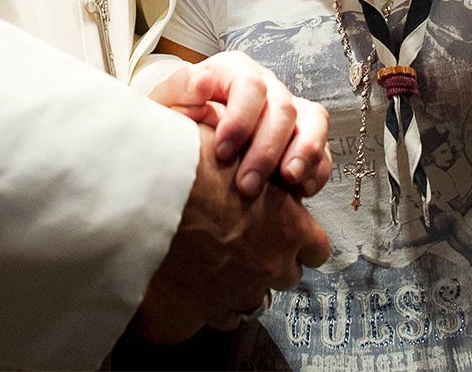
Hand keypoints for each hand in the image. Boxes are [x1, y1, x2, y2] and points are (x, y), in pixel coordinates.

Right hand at [132, 124, 329, 342]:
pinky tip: (194, 288)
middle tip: (244, 241)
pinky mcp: (199, 311)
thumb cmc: (195, 161)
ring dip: (241, 286)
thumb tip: (258, 166)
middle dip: (270, 262)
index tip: (285, 232)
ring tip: (216, 264)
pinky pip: (217, 320)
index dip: (300, 241)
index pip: (316, 249)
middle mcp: (269, 266)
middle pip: (286, 277)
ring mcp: (236, 293)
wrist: (154, 188)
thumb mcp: (242, 151)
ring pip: (252, 303)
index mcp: (289, 227)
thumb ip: (259, 168)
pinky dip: (209, 307)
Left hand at [148, 51, 331, 196]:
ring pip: (312, 121)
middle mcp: (267, 86)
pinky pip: (323, 148)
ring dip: (304, 153)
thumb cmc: (176, 119)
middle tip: (247, 186)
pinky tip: (302, 190)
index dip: (241, 119)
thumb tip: (203, 82)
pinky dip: (317, 169)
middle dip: (267, 149)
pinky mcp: (302, 136)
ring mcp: (289, 110)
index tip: (222, 152)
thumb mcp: (167, 103)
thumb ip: (181, 89)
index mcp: (234, 71)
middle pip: (282, 108)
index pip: (250, 85)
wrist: (185, 140)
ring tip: (288, 181)